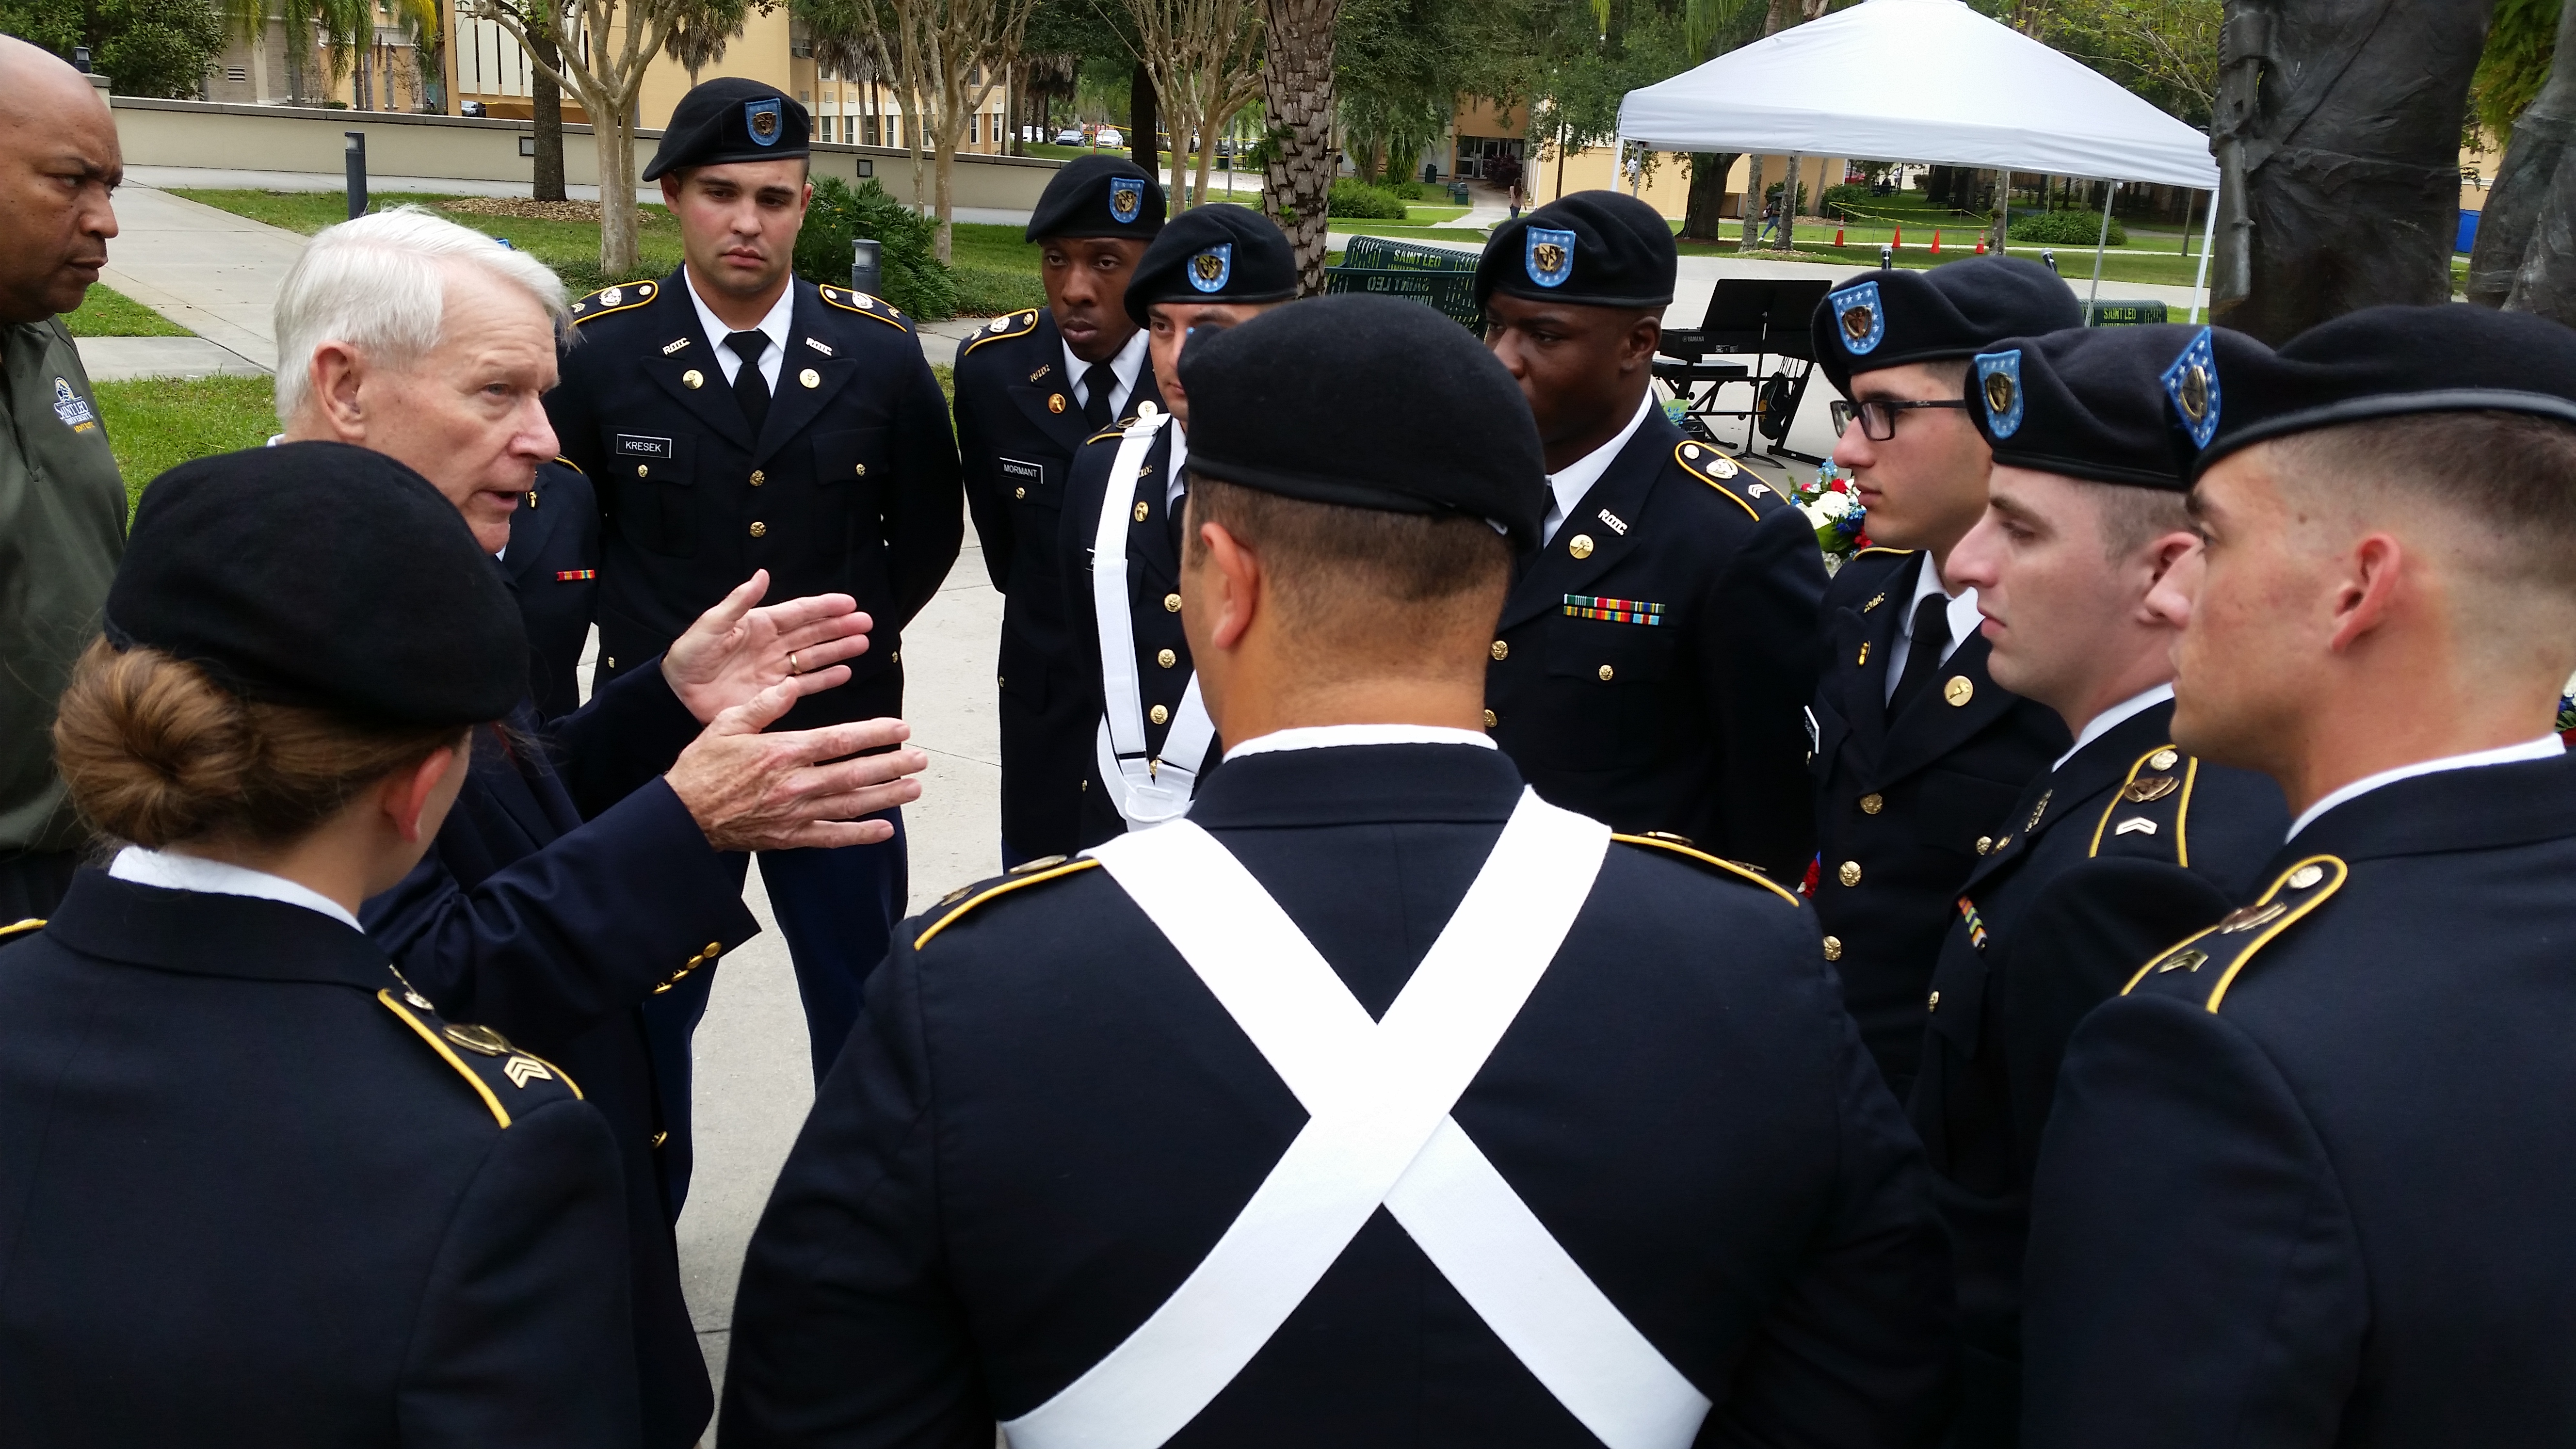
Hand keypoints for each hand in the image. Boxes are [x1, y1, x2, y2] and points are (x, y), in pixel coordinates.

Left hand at [662, 570, 876, 724]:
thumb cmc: (691, 655)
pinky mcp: (773, 693)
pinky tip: (844, 672)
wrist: (678, 694)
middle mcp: (772, 645)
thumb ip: (740, 602)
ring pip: (814, 656)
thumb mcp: (713, 624)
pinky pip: (805, 684)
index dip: (824, 606)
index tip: (849, 602)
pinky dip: (825, 679)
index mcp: (759, 624)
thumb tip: (763, 575)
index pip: (799, 612)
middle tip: (866, 622)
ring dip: (838, 650)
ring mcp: (775, 669)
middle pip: (813, 633)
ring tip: (862, 643)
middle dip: (839, 627)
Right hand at [664, 673, 927, 851]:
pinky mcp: (790, 836)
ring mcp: (795, 813)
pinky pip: (833, 836)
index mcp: (783, 751)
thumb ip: (765, 705)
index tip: (901, 729)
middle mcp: (796, 784)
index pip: (841, 740)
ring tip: (915, 787)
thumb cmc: (703, 766)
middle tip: (921, 758)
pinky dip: (861, 834)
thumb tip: (795, 684)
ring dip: (887, 796)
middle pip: (855, 773)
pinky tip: (885, 829)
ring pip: (851, 804)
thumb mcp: (727, 724)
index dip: (876, 734)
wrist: (683, 815)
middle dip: (893, 765)